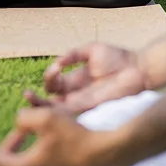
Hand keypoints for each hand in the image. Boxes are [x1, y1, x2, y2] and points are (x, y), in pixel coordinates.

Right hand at [25, 42, 144, 115]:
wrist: (137, 68)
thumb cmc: (118, 58)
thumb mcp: (91, 50)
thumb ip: (73, 54)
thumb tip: (57, 61)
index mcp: (75, 80)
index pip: (54, 83)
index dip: (50, 76)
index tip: (56, 66)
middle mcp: (76, 94)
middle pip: (50, 101)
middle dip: (36, 99)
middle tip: (27, 94)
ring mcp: (82, 104)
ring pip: (56, 112)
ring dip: (41, 108)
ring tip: (29, 100)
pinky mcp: (90, 110)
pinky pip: (70, 115)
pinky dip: (57, 113)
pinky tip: (49, 107)